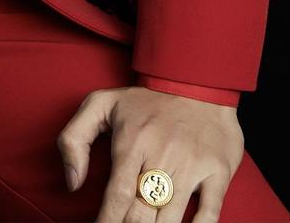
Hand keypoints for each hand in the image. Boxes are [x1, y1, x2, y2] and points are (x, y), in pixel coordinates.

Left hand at [56, 86, 244, 222]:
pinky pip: (209, 215)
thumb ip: (73, 139)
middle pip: (141, 214)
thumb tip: (72, 183)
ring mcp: (192, 166)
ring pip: (170, 220)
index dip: (107, 222)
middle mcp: (162, 156)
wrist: (197, 80)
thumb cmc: (146, 99)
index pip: (117, 197)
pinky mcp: (217, 172)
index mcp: (132, 142)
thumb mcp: (100, 104)